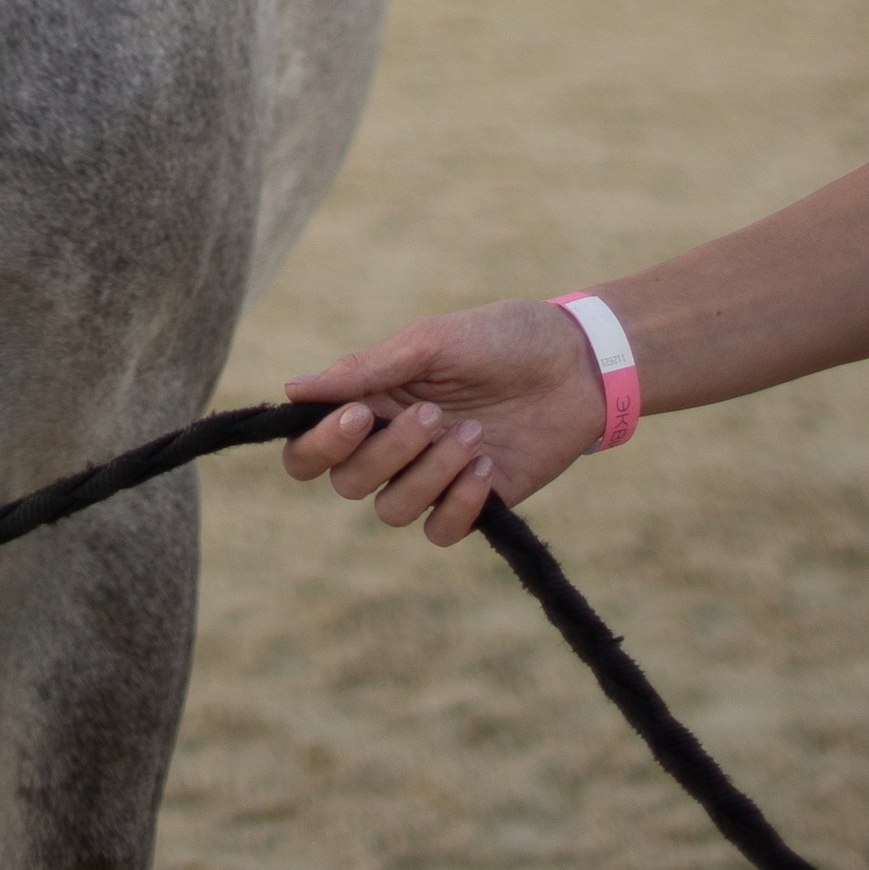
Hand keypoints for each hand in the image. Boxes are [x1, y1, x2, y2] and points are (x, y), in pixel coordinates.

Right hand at [279, 298, 609, 542]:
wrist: (576, 363)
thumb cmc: (499, 338)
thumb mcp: (430, 343)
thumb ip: (364, 370)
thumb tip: (291, 389)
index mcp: (369, 400)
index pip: (309, 446)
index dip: (320, 443)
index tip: (358, 415)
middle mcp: (391, 444)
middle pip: (347, 482)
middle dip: (387, 452)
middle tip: (433, 414)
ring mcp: (431, 477)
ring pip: (391, 510)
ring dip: (429, 475)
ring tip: (472, 434)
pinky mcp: (474, 503)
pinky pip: (440, 531)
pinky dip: (459, 505)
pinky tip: (487, 469)